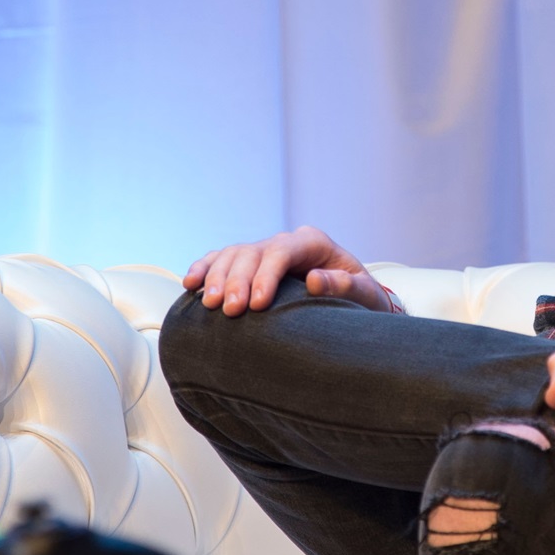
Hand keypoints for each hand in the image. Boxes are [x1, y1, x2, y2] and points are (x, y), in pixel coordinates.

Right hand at [182, 226, 402, 317]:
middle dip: (238, 280)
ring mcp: (265, 252)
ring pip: (232, 254)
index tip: (256, 305)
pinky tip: (191, 285)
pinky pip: (221, 260)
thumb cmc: (361, 300)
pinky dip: (204, 270)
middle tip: (230, 311)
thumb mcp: (364, 294)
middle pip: (253, 252)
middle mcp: (286, 243)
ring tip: (209, 304)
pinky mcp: (249, 266)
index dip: (266, 276)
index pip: (283, 252)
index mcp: (313, 243)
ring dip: (217, 277)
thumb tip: (315, 280)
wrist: (354, 304)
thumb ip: (345, 286)